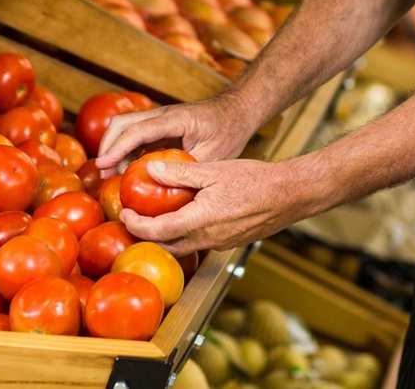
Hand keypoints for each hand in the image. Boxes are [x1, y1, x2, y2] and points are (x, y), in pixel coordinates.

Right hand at [95, 95, 255, 174]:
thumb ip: (188, 169)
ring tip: (112, 176)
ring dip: (115, 148)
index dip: (117, 147)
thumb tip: (164, 189)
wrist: (236, 113)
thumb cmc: (227, 132)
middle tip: (103, 173)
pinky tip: (128, 170)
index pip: (138, 130)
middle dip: (108, 146)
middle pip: (122, 123)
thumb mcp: (212, 155)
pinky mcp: (160, 126)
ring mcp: (160, 118)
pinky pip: (136, 134)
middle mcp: (163, 114)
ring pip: (126, 127)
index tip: (103, 164)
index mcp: (175, 119)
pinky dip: (126, 150)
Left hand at [118, 157, 312, 256]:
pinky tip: (184, 215)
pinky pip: (199, 242)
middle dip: (145, 235)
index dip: (136, 225)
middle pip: (166, 246)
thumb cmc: (255, 179)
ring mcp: (220, 244)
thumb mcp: (214, 170)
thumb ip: (180, 172)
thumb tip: (151, 168)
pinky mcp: (229, 242)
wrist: (290, 195)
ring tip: (153, 217)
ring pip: (183, 246)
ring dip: (165, 236)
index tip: (124, 213)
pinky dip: (184, 233)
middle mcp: (208, 239)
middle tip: (132, 218)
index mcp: (200, 220)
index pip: (157, 232)